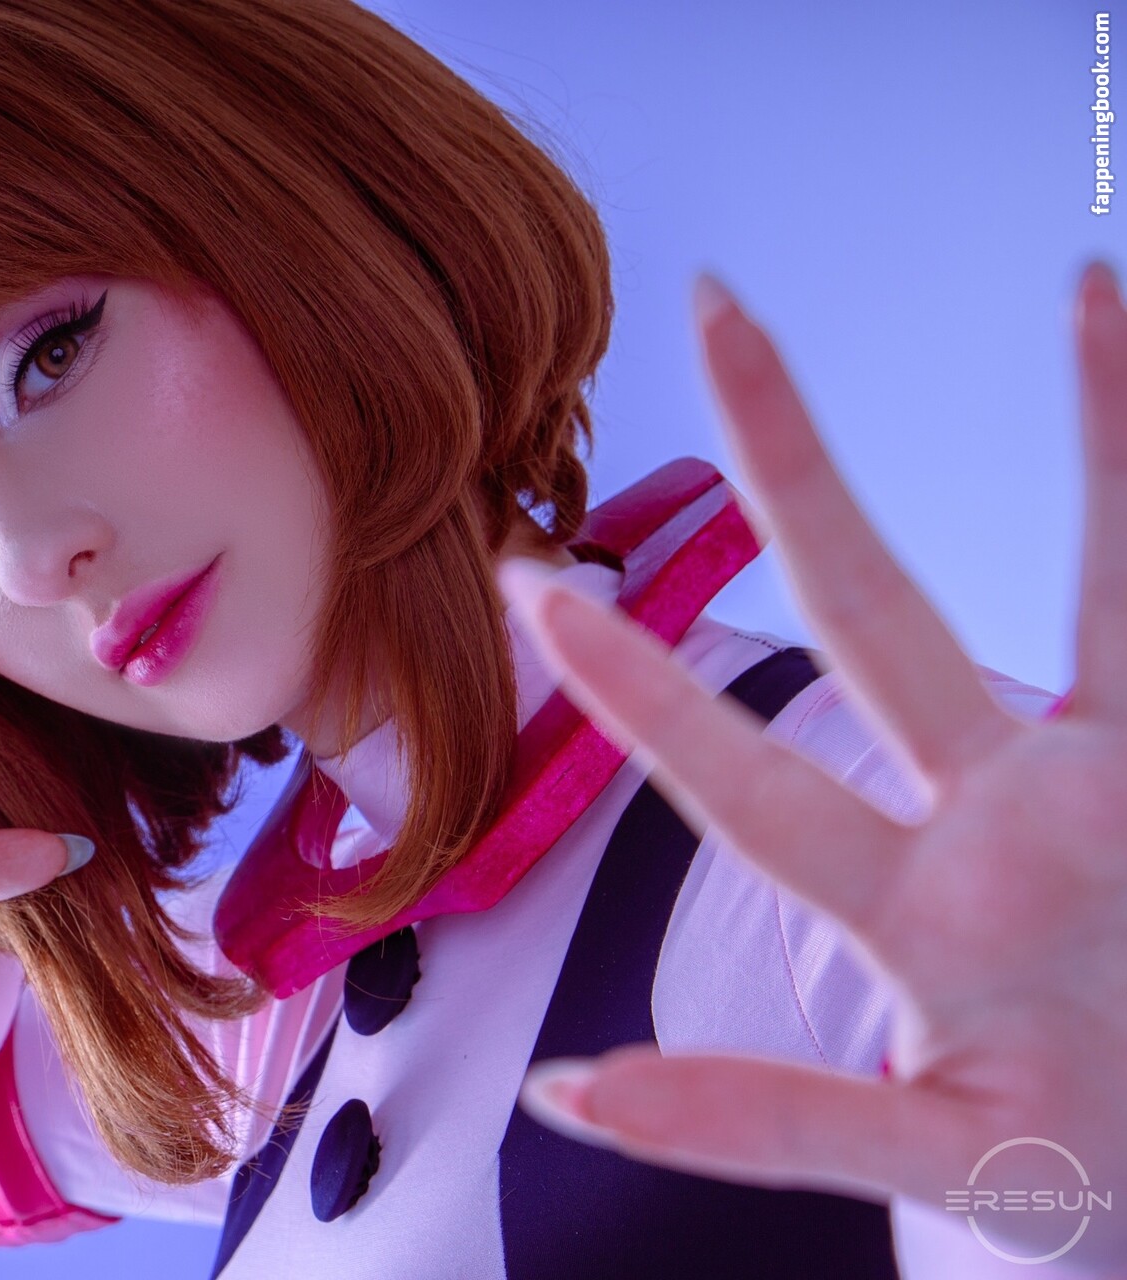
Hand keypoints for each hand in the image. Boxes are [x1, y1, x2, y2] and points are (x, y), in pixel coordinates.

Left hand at [501, 263, 1126, 1266]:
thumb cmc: (1100, 1179)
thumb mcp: (949, 1161)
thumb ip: (761, 1123)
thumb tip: (569, 1095)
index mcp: (913, 907)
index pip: (751, 779)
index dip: (647, 693)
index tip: (531, 591)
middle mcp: (999, 814)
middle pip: (876, 606)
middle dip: (796, 463)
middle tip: (714, 303)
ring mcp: (1112, 783)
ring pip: (1100, 583)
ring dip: (1101, 434)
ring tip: (1090, 285)